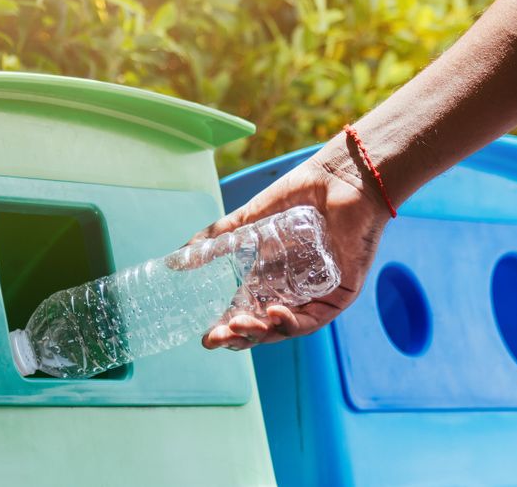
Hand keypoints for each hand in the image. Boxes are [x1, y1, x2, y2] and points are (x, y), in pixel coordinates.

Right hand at [193, 138, 391, 349]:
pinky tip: (275, 313)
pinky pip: (317, 318)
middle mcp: (292, 292)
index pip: (247, 314)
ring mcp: (316, 294)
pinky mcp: (341, 293)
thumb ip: (216, 239)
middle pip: (264, 327)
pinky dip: (295, 321)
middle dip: (241, 336)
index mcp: (271, 280)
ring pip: (288, 327)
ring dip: (264, 332)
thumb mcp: (249, 221)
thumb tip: (175, 260)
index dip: (227, 329)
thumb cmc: (300, 194)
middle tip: (218, 337)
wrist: (339, 179)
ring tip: (242, 325)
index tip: (206, 338)